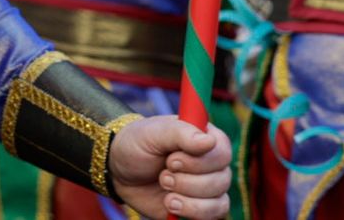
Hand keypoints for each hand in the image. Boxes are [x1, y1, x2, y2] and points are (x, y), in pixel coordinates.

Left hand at [109, 116, 231, 218]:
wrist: (121, 171)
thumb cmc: (138, 144)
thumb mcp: (152, 132)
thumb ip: (180, 133)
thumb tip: (210, 141)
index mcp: (206, 137)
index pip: (221, 151)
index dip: (197, 161)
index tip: (170, 160)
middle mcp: (213, 162)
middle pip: (222, 179)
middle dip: (187, 181)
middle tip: (164, 174)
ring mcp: (210, 185)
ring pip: (219, 200)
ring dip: (188, 197)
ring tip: (164, 187)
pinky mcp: (202, 206)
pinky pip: (215, 215)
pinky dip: (191, 211)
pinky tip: (170, 204)